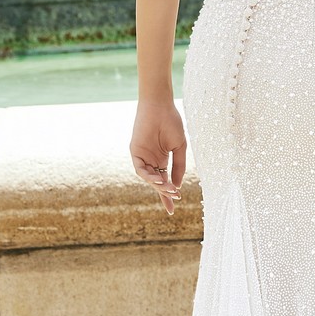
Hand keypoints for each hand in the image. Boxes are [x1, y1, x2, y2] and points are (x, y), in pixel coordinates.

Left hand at [130, 97, 186, 214]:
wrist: (161, 106)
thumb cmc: (172, 123)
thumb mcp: (179, 148)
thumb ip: (178, 166)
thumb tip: (177, 186)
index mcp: (162, 160)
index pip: (165, 182)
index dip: (168, 196)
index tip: (173, 209)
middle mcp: (151, 161)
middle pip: (157, 183)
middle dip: (165, 193)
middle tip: (175, 199)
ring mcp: (142, 157)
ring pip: (148, 178)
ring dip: (159, 185)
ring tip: (170, 189)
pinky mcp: (135, 151)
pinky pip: (140, 169)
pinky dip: (148, 176)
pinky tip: (158, 180)